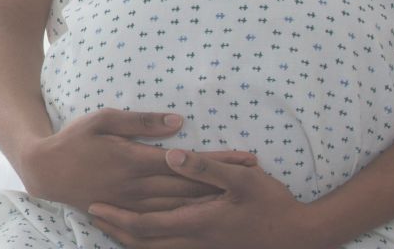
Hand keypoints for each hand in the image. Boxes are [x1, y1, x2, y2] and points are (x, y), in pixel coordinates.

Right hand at [19, 109, 260, 215]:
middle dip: (225, 181)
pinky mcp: (127, 213)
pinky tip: (206, 218)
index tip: (246, 158)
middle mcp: (139, 187)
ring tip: (242, 197)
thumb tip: (178, 122)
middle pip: (191, 186)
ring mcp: (134, 204)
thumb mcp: (103, 119)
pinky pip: (165, 219)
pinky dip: (189, 218)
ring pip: (182, 206)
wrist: (46, 172)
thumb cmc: (74, 140)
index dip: (218, 160)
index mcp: (135, 160)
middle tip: (257, 177)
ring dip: (213, 201)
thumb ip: (141, 121)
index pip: (187, 161)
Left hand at [86, 148, 319, 248]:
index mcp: (197, 222)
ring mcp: (204, 248)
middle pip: (144, 242)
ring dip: (131, 238)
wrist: (299, 236)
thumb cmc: (272, 204)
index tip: (95, 205)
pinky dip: (153, 244)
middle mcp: (195, 241)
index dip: (118, 216)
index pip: (146, 224)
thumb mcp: (242, 178)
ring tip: (110, 226)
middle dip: (116, 230)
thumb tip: (171, 154)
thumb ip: (205, 167)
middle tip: (93, 216)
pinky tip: (148, 236)